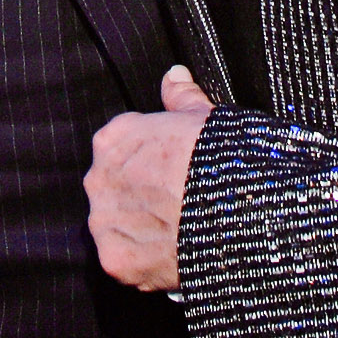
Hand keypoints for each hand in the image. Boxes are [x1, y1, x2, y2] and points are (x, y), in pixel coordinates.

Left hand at [86, 65, 215, 294]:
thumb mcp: (203, 116)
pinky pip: (123, 263)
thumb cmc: (220, 159)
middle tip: (174, 205)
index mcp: (114, 138)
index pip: (121, 149)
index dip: (149, 162)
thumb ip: (180, 96)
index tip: (170, 172)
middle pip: (113, 188)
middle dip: (137, 197)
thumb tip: (174, 74)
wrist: (237, 211)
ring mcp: (105, 221)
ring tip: (174, 234)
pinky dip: (143, 263)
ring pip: (115, 227)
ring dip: (137, 231)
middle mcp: (99, 178)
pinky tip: (169, 256)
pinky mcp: (115, 260)